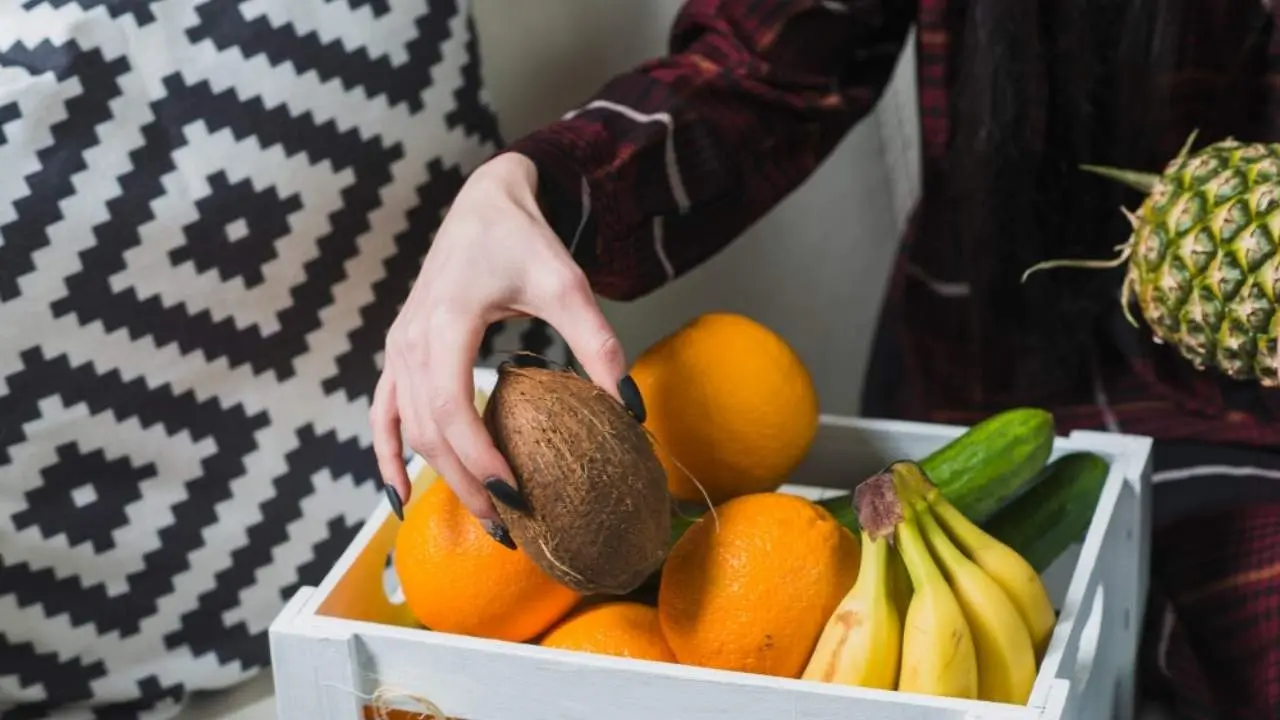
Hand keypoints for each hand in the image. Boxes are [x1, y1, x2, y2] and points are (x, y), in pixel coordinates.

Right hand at [370, 153, 632, 541]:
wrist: (484, 205)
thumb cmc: (524, 241)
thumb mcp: (568, 286)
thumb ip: (598, 346)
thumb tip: (630, 411)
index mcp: (446, 322)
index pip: (450, 406)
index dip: (478, 456)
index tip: (515, 494)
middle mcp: (410, 340)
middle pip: (428, 430)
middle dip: (466, 482)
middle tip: (510, 526)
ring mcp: (397, 349)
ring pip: (407, 429)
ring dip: (438, 477)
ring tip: (482, 517)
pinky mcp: (399, 354)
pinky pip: (383, 414)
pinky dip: (388, 456)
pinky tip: (400, 495)